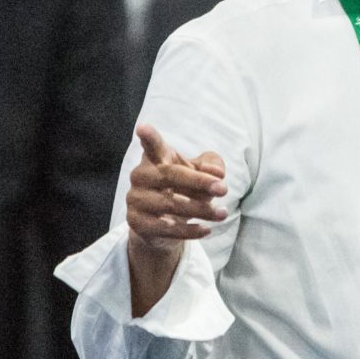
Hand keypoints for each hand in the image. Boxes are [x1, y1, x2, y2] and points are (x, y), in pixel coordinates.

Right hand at [124, 124, 226, 315]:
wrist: (163, 227)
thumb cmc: (184, 190)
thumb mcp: (202, 175)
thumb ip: (212, 166)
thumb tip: (217, 173)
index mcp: (156, 159)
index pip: (152, 146)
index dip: (148, 137)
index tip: (143, 128)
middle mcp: (140, 176)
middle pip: (168, 174)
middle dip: (198, 181)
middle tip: (224, 188)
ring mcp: (136, 199)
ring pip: (169, 204)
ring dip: (200, 210)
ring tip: (223, 213)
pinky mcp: (137, 223)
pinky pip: (165, 228)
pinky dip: (189, 230)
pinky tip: (207, 229)